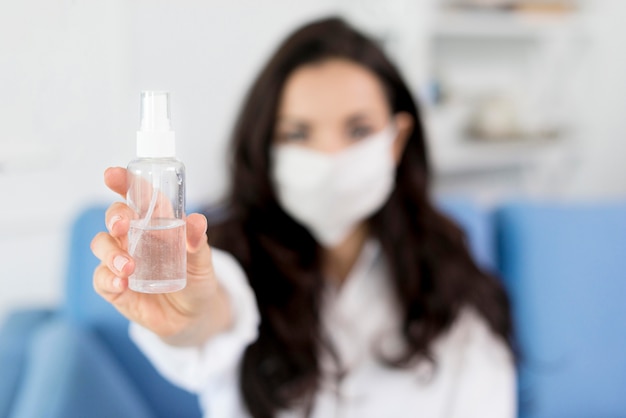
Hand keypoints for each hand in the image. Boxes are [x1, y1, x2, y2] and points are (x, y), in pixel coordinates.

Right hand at [91, 167, 231, 345]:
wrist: (193, 316)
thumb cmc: (197, 279)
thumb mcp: (202, 261)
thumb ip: (198, 242)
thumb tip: (197, 221)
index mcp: (158, 223)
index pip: (139, 197)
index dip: (125, 183)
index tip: (113, 175)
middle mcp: (136, 237)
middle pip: (115, 217)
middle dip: (114, 216)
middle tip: (122, 224)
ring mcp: (122, 260)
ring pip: (102, 245)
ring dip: (111, 252)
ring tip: (129, 267)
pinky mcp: (115, 286)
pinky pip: (101, 278)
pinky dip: (108, 278)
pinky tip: (122, 283)